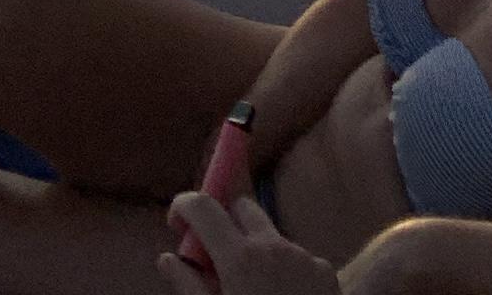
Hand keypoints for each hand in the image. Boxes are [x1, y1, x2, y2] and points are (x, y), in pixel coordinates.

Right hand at [161, 194, 338, 294]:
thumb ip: (188, 286)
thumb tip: (167, 259)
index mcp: (240, 258)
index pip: (203, 205)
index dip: (184, 206)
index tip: (177, 223)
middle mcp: (273, 246)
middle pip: (242, 208)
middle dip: (224, 223)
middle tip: (216, 256)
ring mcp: (303, 256)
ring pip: (270, 234)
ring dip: (256, 249)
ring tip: (254, 289)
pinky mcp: (325, 270)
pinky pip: (297, 256)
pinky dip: (284, 268)